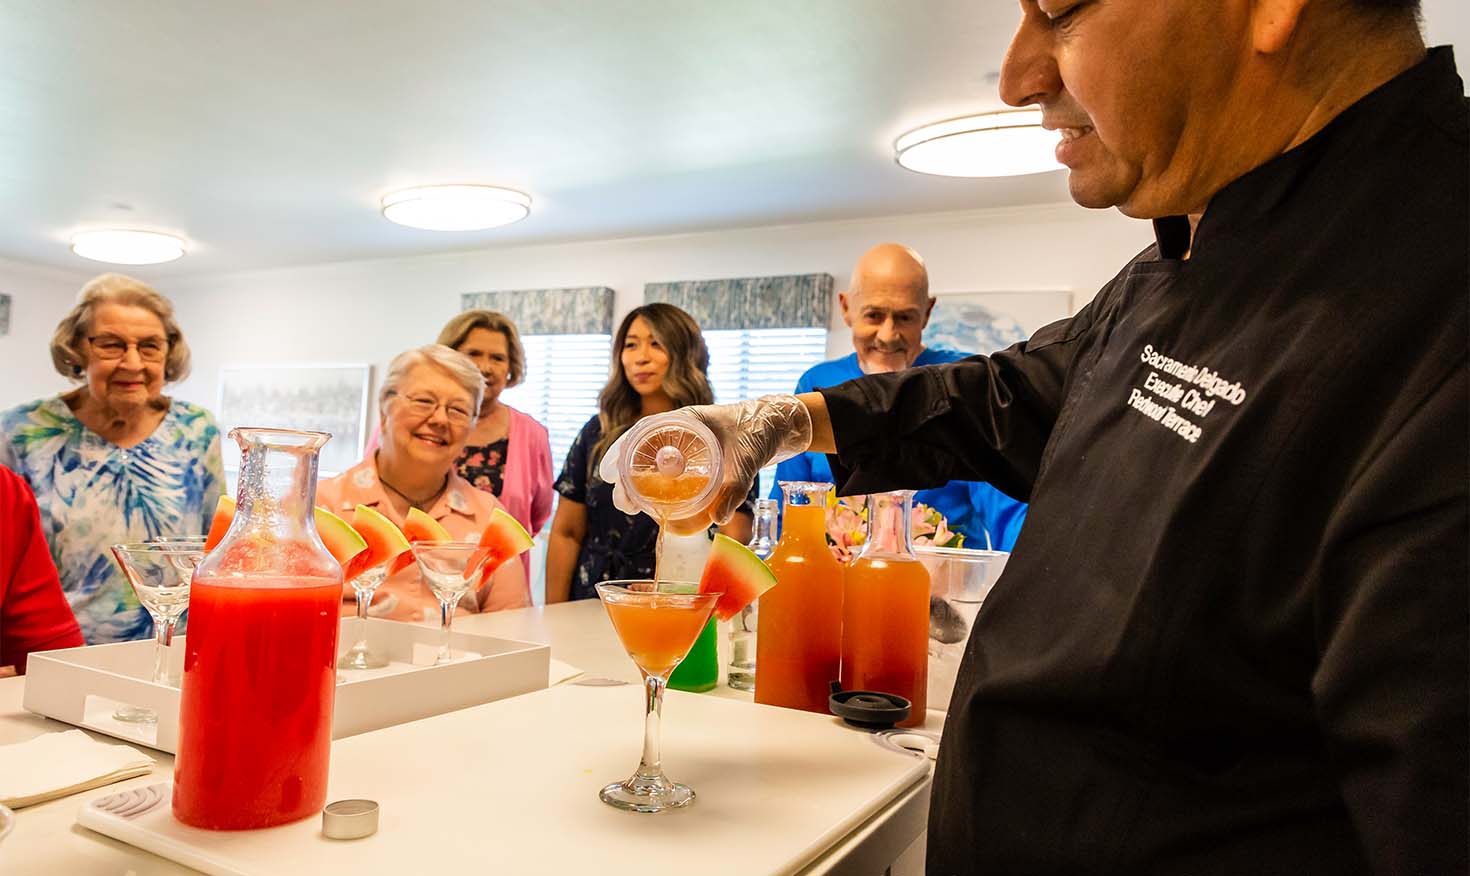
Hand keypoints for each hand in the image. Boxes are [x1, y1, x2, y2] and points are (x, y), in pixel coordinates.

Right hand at [601, 395, 812, 532]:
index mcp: (687, 420)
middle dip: (627, 476)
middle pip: (643, 451)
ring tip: (632, 507)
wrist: (777, 425)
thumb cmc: (760, 431)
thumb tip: (719, 519)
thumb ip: (736, 487)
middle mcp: (682, 431)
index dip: (622, 451)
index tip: (609, 474)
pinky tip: (654, 504)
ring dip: (640, 483)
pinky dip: (660, 486)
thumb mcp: (748, 458)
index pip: (644, 432)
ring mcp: (688, 446)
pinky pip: (671, 472)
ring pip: (653, 463)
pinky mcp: (697, 459)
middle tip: (623, 503)